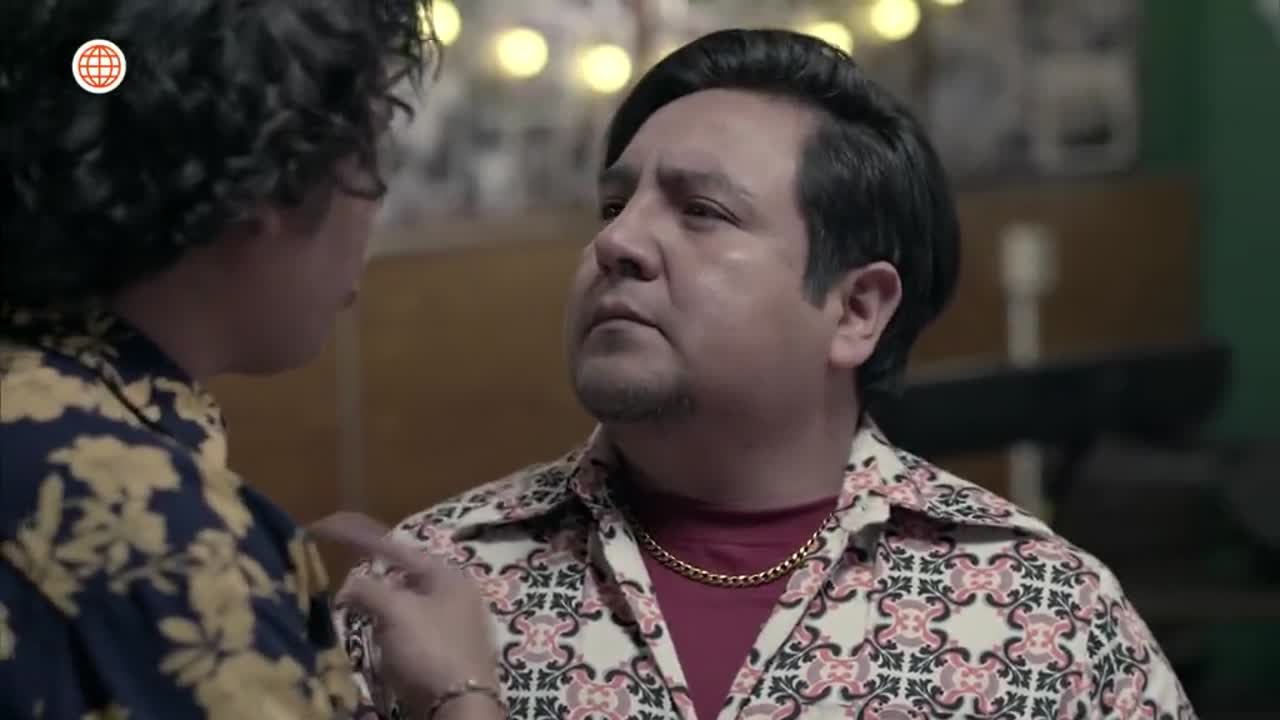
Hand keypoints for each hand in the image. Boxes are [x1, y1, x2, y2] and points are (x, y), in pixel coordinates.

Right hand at [312, 512, 500, 715]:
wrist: (461, 707)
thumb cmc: (431, 650)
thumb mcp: (396, 613)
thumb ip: (368, 590)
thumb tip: (349, 587)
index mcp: (446, 574)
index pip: (394, 545)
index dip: (356, 534)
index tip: (322, 526)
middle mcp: (453, 592)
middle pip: (401, 572)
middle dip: (369, 572)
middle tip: (339, 573)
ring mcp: (452, 623)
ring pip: (404, 602)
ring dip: (377, 603)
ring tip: (351, 606)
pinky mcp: (444, 651)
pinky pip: (408, 628)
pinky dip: (387, 627)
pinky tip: (375, 637)